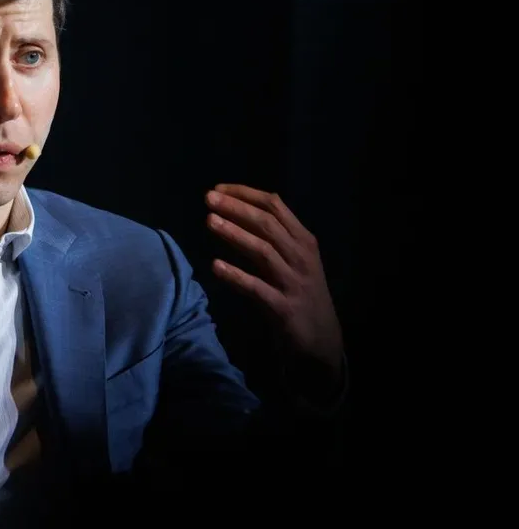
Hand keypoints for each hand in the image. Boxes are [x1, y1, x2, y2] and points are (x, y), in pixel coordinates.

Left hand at [205, 184, 343, 380]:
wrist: (322, 339)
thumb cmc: (301, 292)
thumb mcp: (296, 258)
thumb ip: (277, 234)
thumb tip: (247, 204)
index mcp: (303, 240)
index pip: (275, 206)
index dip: (246, 194)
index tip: (218, 189)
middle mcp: (301, 257)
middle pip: (268, 224)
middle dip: (237, 208)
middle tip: (207, 198)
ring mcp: (293, 282)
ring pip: (263, 252)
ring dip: (235, 234)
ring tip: (209, 221)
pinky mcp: (283, 307)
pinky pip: (257, 289)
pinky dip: (236, 276)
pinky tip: (216, 266)